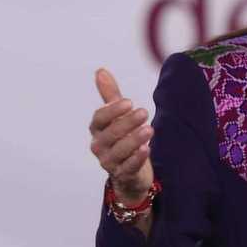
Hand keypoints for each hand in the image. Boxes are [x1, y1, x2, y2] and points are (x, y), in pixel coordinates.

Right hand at [89, 68, 154, 203]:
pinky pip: (128, 168)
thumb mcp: (117, 116)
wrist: (129, 172)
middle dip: (126, 123)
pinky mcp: (122, 175)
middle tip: (144, 112)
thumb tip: (100, 70)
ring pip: (119, 151)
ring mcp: (109, 162)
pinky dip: (136, 159)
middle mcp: (99, 146)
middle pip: (110, 134)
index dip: (112, 111)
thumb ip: (110, 95)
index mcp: (97, 130)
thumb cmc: (122, 139)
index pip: (99, 119)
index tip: (129, 102)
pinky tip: (146, 150)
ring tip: (149, 129)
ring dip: (134, 140)